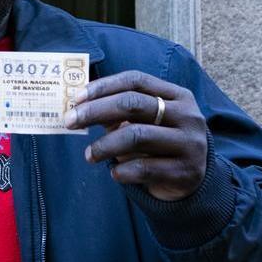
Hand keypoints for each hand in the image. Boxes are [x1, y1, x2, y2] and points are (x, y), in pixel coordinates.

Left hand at [63, 70, 208, 200]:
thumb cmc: (159, 144)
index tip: (76, 97)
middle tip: (69, 122)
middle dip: (95, 111)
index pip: (136, 80)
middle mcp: (187, 116)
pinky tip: (114, 173)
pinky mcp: (185, 171)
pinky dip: (122, 170)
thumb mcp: (145, 122)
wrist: (192, 181)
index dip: (103, 86)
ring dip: (104, 145)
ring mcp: (189, 144)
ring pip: (136, 136)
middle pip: (133, 104)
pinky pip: (144, 168)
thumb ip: (119, 112)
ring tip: (89, 155)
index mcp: (177, 96)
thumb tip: (79, 105)